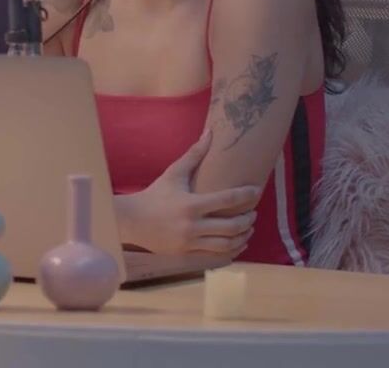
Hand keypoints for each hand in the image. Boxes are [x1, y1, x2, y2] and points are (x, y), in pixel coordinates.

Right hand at [115, 129, 260, 255]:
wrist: (132, 220)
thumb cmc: (155, 195)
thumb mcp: (173, 174)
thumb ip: (194, 155)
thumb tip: (210, 132)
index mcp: (191, 204)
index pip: (227, 200)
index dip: (246, 195)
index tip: (257, 191)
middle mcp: (192, 224)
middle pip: (231, 226)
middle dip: (248, 220)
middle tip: (253, 214)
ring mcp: (189, 241)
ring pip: (226, 244)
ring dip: (243, 238)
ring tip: (248, 230)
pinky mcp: (186, 252)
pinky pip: (215, 256)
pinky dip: (231, 251)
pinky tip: (237, 245)